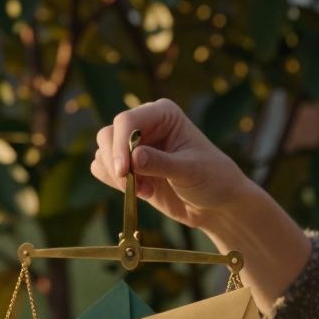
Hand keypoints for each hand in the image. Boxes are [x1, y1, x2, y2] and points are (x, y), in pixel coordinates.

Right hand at [90, 98, 258, 230]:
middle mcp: (145, 126)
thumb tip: (133, 158)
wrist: (216, 204)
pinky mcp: (129, 168)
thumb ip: (161, 163)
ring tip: (145, 191)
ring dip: (117, 176)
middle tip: (132, 186)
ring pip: (103, 153)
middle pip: (108, 134)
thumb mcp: (190, 171)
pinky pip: (102, 169)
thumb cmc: (212, 179)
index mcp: (162, 114)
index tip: (123, 171)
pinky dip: (114, 183)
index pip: (127, 121)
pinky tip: (142, 193)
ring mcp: (134, 147)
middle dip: (115, 162)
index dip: (120, 145)